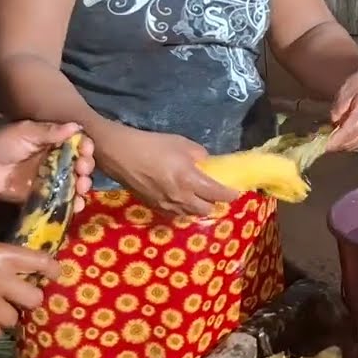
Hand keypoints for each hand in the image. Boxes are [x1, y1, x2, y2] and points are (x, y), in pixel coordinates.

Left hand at [0, 121, 94, 212]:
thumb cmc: (1, 143)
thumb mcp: (25, 132)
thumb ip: (49, 131)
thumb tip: (76, 127)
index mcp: (54, 141)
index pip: (77, 143)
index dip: (85, 147)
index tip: (86, 150)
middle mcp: (57, 159)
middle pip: (80, 164)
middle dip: (86, 167)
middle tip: (82, 170)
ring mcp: (51, 179)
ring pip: (75, 183)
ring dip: (83, 186)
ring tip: (81, 188)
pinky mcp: (44, 196)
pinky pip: (62, 200)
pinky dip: (73, 204)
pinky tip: (77, 205)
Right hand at [93, 124, 238, 216]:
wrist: (121, 155)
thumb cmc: (153, 145)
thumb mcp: (181, 143)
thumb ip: (199, 155)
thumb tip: (206, 164)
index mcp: (190, 180)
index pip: (218, 194)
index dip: (230, 194)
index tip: (236, 192)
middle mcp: (181, 198)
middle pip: (207, 210)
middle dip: (215, 203)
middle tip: (216, 193)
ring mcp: (167, 206)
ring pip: (191, 214)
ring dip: (199, 208)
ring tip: (199, 197)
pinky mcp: (154, 207)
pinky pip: (175, 214)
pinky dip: (183, 209)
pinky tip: (181, 199)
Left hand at [325, 57, 357, 151]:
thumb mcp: (344, 92)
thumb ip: (337, 110)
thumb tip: (332, 127)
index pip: (347, 133)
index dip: (333, 142)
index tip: (319, 146)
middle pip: (351, 142)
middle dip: (334, 144)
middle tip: (319, 141)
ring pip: (354, 145)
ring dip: (340, 144)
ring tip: (328, 137)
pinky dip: (348, 141)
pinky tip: (340, 134)